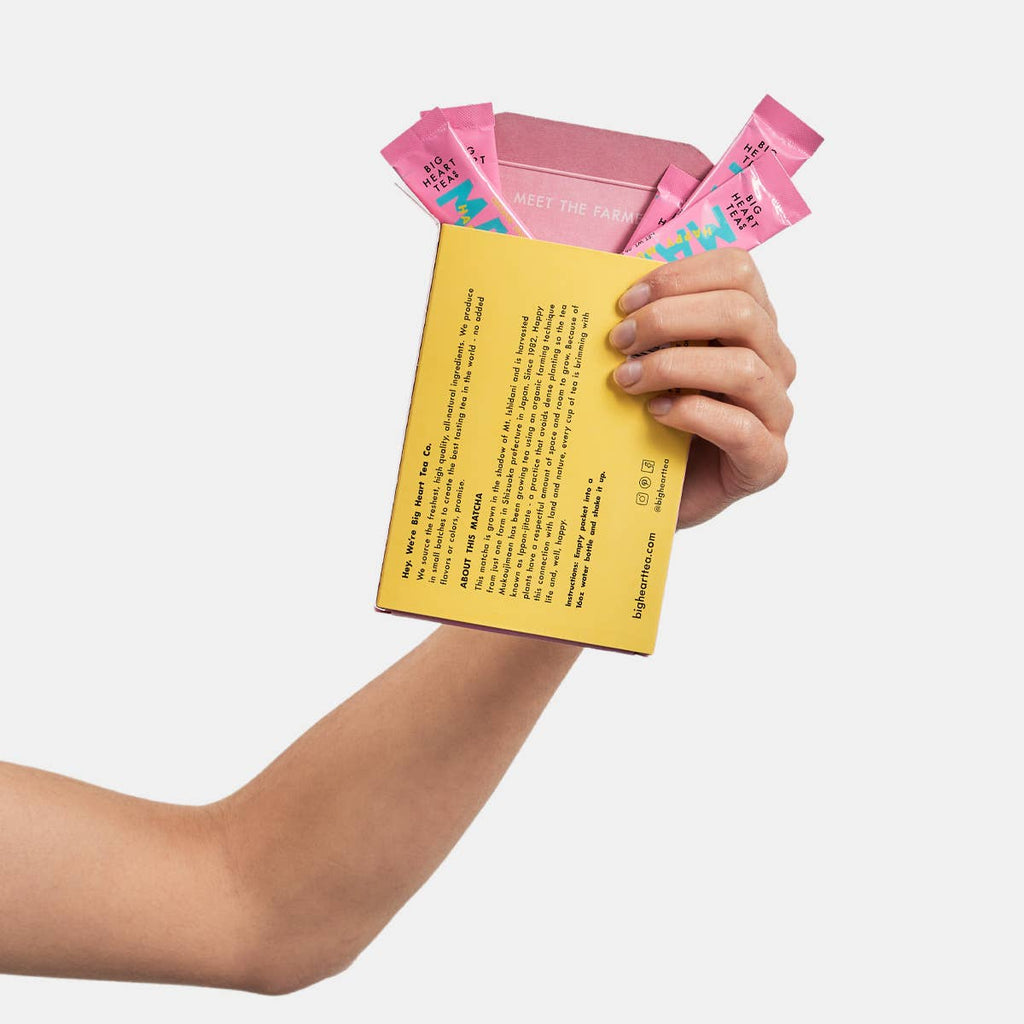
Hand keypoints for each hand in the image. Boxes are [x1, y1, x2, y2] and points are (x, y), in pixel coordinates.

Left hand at [608, 249, 795, 528]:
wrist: (649, 497)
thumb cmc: (648, 423)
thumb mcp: (645, 362)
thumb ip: (642, 325)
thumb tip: (599, 287)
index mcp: (750, 327)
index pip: (738, 271)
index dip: (680, 276)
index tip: (625, 302)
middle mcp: (773, 363)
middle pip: (741, 311)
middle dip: (669, 318)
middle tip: (618, 341)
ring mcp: (775, 413)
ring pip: (744, 367)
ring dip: (674, 366)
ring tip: (625, 380)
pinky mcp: (767, 461)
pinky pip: (741, 428)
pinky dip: (694, 415)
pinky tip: (655, 415)